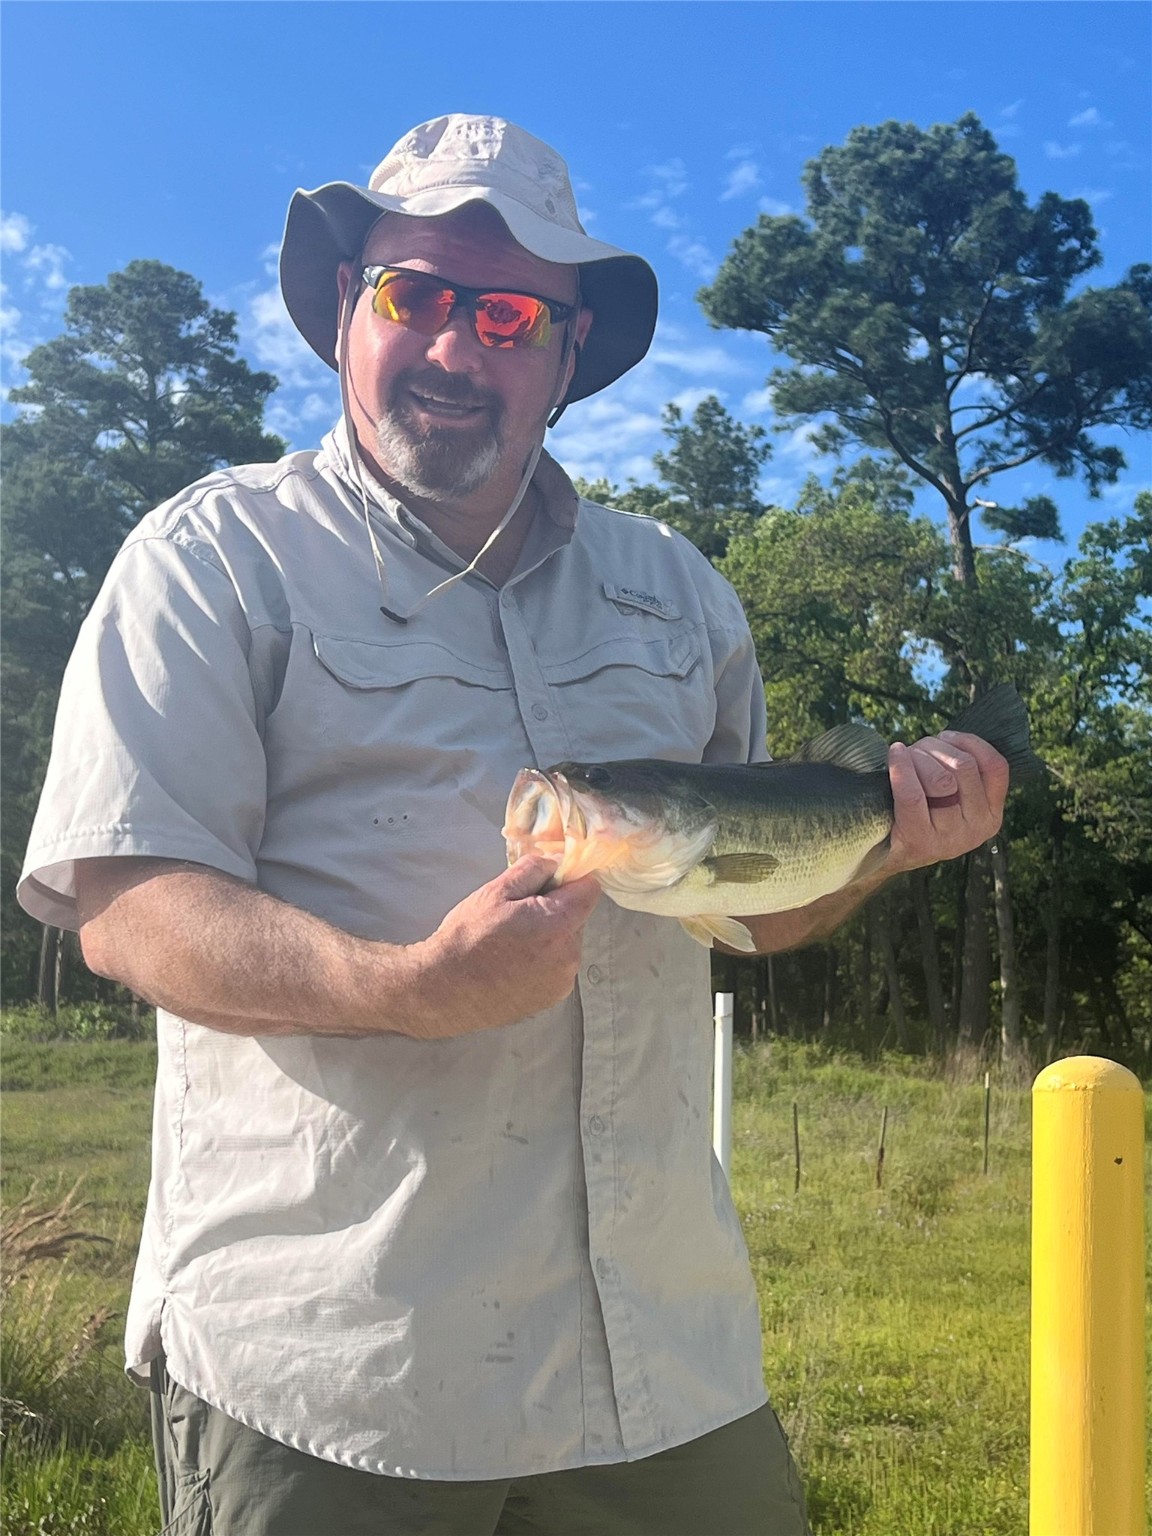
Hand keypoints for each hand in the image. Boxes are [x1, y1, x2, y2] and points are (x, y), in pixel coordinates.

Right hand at [406, 856, 601, 1037]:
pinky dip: (544, 960)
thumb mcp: (496, 891)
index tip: (548, 883)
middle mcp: (569, 954)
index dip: (570, 880)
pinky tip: (515, 963)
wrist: (445, 990)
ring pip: (568, 942)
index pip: (589, 889)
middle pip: (578, 916)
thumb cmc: (467, 938)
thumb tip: (558, 861)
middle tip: (518, 914)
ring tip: (512, 942)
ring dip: (550, 936)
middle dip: (556, 909)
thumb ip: (534, 869)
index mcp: (558, 923)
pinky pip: (559, 966)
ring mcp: (563, 980)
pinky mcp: (553, 996)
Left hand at [884, 730, 1009, 874]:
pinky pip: (912, 794)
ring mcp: (950, 837)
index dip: (972, 743)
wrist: (890, 851)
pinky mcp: (920, 840)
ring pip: (940, 778)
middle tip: (918, 751)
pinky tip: (896, 754)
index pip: (996, 767)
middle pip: (965, 767)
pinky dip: (902, 767)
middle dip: (936, 748)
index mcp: (991, 814)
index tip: (948, 736)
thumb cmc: (921, 812)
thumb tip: (951, 739)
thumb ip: (964, 772)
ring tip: (905, 760)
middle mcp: (977, 828)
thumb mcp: (955, 795)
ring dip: (917, 758)